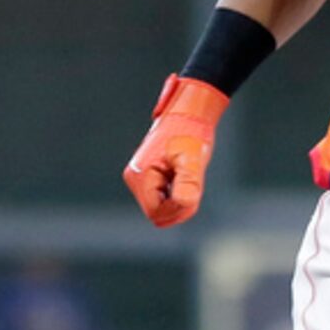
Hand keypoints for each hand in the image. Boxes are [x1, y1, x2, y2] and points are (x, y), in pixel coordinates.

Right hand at [123, 76, 230, 226]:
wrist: (188, 115)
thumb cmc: (190, 134)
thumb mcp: (192, 158)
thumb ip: (188, 182)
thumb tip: (183, 203)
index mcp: (141, 176)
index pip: (157, 213)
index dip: (178, 209)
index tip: (193, 191)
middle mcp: (135, 179)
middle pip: (158, 214)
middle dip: (179, 207)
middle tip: (194, 184)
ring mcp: (139, 179)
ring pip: (160, 209)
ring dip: (179, 201)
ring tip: (188, 177)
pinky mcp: (147, 178)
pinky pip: (162, 200)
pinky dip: (176, 195)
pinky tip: (183, 178)